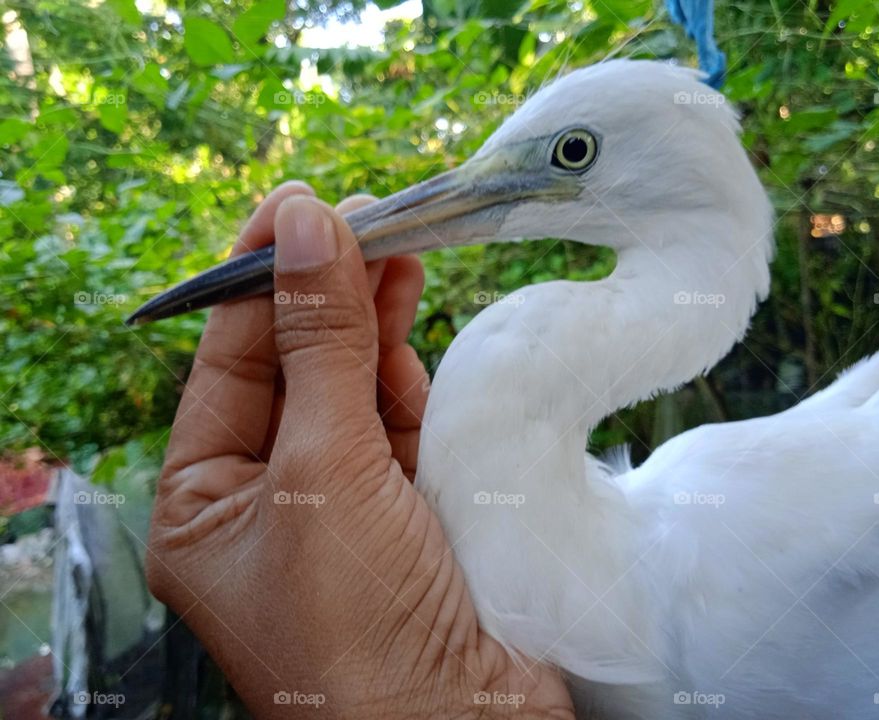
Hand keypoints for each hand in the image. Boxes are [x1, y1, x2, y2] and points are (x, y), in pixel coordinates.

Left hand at [146, 182, 573, 718]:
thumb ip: (319, 347)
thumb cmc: (359, 629)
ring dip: (376, 324)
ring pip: (357, 387)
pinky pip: (406, 421)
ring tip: (399, 254)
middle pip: (296, 367)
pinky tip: (418, 330)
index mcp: (207, 502)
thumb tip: (307, 228)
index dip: (262, 280)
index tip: (297, 206)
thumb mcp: (323, 471)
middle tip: (363, 217)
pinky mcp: (411, 506)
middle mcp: (269, 498)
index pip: (229, 364)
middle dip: (327, 293)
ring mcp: (344, 502)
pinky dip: (414, 376)